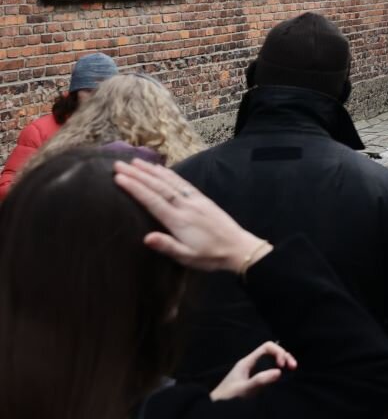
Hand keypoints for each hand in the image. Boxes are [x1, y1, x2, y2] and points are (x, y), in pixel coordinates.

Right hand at [113, 159, 270, 272]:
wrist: (238, 247)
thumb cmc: (210, 256)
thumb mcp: (187, 257)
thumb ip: (167, 246)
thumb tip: (146, 238)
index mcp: (179, 220)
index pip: (153, 201)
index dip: (135, 188)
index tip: (119, 177)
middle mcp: (185, 206)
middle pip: (158, 187)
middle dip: (138, 175)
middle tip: (119, 164)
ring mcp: (194, 200)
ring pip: (170, 181)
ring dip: (151, 170)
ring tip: (135, 161)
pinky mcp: (202, 199)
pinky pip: (183, 183)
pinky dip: (170, 174)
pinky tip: (160, 169)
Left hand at [210, 341, 297, 400]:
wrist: (215, 407)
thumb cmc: (227, 397)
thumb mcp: (243, 389)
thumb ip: (260, 380)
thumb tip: (280, 372)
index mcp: (247, 362)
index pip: (267, 347)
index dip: (278, 352)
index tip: (283, 366)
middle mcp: (252, 364)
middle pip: (272, 352)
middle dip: (284, 356)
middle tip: (294, 367)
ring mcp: (253, 372)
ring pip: (272, 361)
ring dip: (283, 362)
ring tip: (292, 370)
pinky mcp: (255, 380)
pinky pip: (270, 370)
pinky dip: (279, 371)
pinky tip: (283, 376)